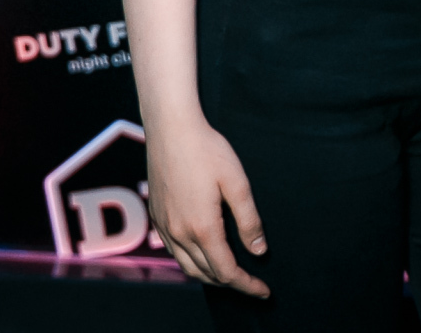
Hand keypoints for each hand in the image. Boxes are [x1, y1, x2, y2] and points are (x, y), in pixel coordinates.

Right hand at [146, 117, 269, 296]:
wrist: (171, 130)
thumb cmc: (207, 150)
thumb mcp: (237, 183)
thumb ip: (249, 220)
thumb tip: (258, 251)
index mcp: (202, 227)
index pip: (226, 271)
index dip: (246, 285)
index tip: (264, 291)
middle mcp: (179, 233)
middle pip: (205, 274)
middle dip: (230, 283)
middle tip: (252, 283)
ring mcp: (164, 226)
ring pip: (187, 266)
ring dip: (210, 275)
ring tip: (231, 273)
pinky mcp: (157, 217)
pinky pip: (174, 252)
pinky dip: (192, 261)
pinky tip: (204, 253)